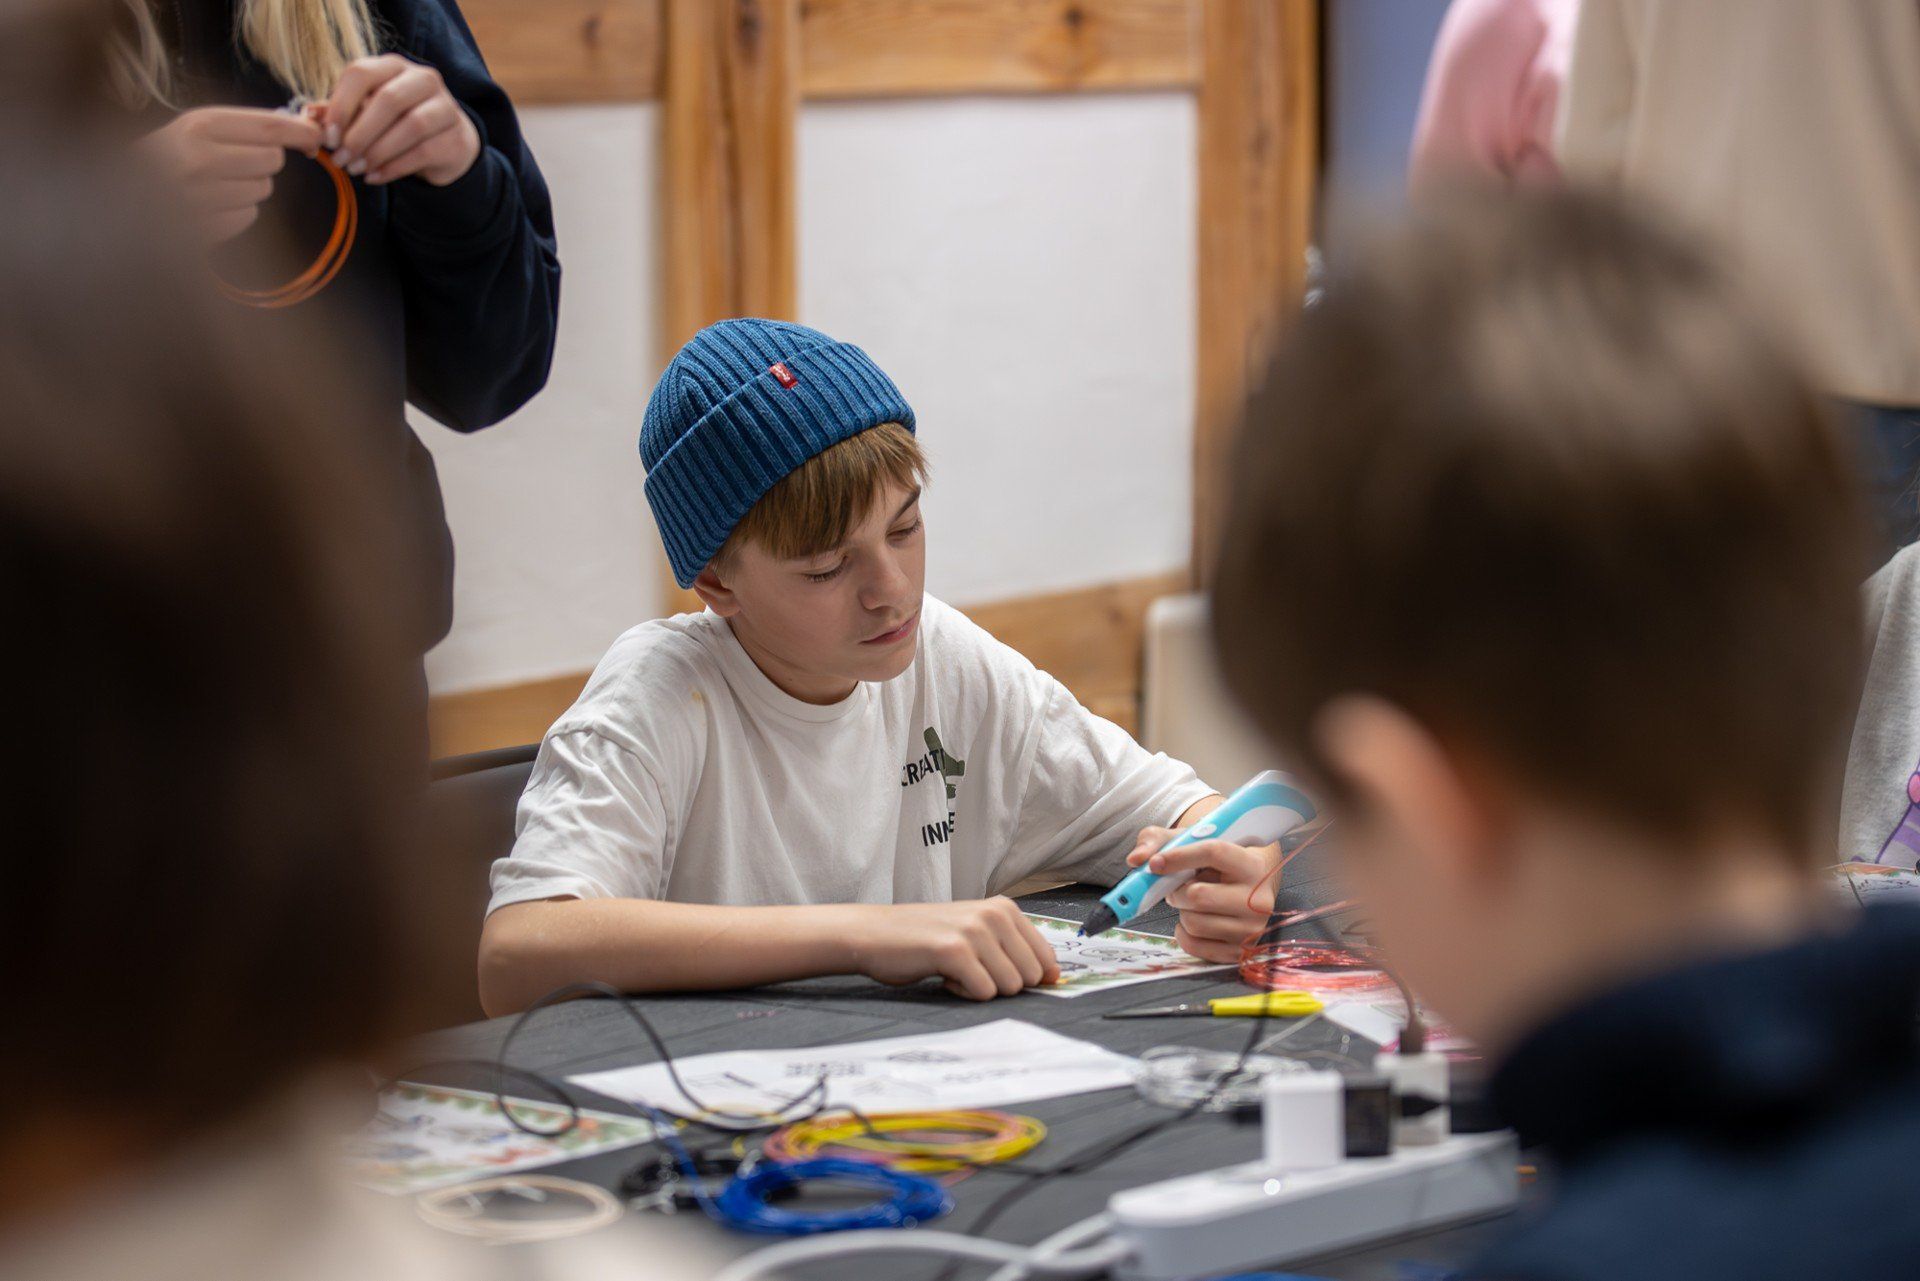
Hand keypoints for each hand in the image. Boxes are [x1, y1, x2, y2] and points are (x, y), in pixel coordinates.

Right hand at [139, 106, 321, 244]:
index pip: (271, 128)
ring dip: (248, 190)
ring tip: (213, 186)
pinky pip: (247, 217)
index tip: (316, 139)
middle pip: (273, 161)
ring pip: (261, 191)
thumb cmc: (167, 158)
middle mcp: (198, 158)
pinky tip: (209, 206)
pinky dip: (236, 214)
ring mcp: (198, 196)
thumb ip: (247, 127)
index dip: (302, 133)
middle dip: (265, 164)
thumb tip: (308, 129)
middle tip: (236, 164)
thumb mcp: (197, 129)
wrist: (116, 194)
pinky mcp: (199, 228)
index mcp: (199, 125)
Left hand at [321, 54, 480, 186]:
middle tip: (341, 159)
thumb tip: (308, 116)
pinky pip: (423, 152)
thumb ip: (337, 113)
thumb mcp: (365, 113)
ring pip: (411, 126)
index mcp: (393, 66)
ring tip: (356, 169)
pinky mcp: (456, 137)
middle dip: (359, 133)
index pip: (362, 73)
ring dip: (377, 151)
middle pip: (389, 100)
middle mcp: (423, 78)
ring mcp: (445, 106)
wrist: (444, 145)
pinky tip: (374, 177)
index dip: (341, 104)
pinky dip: (394, 168)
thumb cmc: (396, 124)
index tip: (328, 136)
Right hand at [847, 898, 1061, 999]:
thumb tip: (1054, 976)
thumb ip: (1014, 948)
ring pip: (1009, 987)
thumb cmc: (926, 938)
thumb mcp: (976, 932)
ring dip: (981, 988)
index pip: (1046, 957)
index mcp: (1004, 908)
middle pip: (1030, 976)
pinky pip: (983, 992)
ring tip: (955, 970)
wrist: (875, 934)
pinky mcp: (956, 951)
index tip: (997, 972)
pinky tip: (944, 976)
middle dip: (1002, 983)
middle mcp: (994, 915)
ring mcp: (975, 931)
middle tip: (970, 969)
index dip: (1028, 977)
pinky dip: (964, 993)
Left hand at [1125, 827, 1279, 963]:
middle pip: (1197, 895)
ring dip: (1182, 912)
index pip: (1214, 852)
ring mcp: (1251, 928)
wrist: (1249, 887)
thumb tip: (1136, 859)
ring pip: (1193, 923)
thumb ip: (1159, 841)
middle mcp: (1257, 897)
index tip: (1155, 863)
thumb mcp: (1192, 842)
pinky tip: (1194, 920)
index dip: (1179, 857)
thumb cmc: (1217, 864)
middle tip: (1179, 887)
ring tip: (1192, 904)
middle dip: (1177, 891)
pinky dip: (1184, 934)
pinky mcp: (1241, 951)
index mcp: (1250, 863)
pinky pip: (1194, 946)